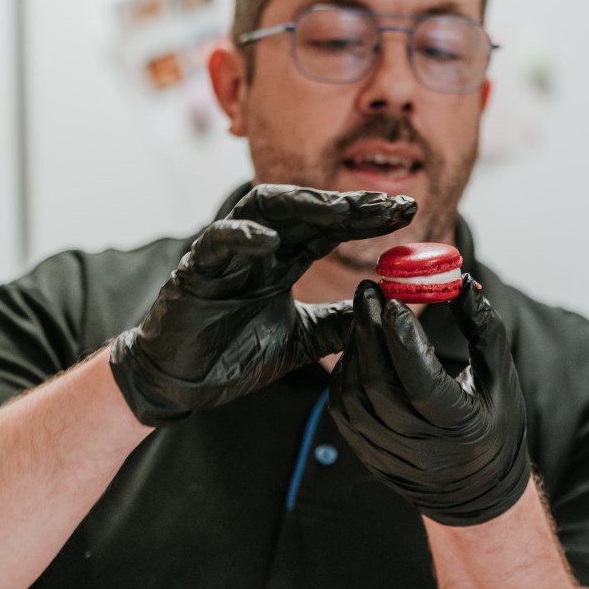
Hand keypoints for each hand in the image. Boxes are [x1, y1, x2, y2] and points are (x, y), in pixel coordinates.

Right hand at [109, 185, 415, 425]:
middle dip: (349, 205)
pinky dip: (240, 236)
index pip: (330, 227)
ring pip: (264, 210)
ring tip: (342, 209)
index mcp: (284, 260)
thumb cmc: (233, 354)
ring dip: (304, 206)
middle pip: (307, 210)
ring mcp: (227, 255)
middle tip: (391, 205)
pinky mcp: (195, 271)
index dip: (366, 217)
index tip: (407, 212)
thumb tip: (387, 309)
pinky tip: (268, 238)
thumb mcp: (303, 340)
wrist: (182, 383)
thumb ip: (340, 323)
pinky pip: (216, 243)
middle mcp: (259, 248)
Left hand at [328, 276, 530, 524]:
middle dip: (367, 328)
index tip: (393, 299)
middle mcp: (419, 446)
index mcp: (459, 427)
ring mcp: (388, 453)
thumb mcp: (501, 378)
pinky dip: (343, 373)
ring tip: (363, 316)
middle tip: (368, 290)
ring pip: (353, 393)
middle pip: (377, 380)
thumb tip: (461, 283)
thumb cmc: (495, 426)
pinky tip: (356, 349)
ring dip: (353, 348)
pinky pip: (342, 409)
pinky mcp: (367, 454)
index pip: (421, 378)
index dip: (403, 337)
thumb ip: (483, 329)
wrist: (476, 491)